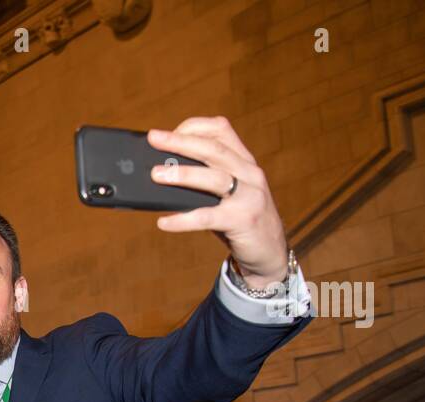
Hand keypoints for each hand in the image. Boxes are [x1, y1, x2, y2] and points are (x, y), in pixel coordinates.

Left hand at [147, 117, 289, 287]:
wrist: (270, 251)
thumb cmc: (239, 218)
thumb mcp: (227, 192)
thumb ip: (204, 181)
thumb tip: (161, 173)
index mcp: (244, 161)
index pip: (221, 129)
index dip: (193, 127)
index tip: (167, 133)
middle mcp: (250, 173)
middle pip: (214, 150)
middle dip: (181, 142)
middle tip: (154, 139)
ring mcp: (249, 196)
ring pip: (214, 178)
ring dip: (183, 174)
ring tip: (155, 175)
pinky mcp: (243, 221)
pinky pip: (208, 217)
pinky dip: (184, 219)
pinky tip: (164, 222)